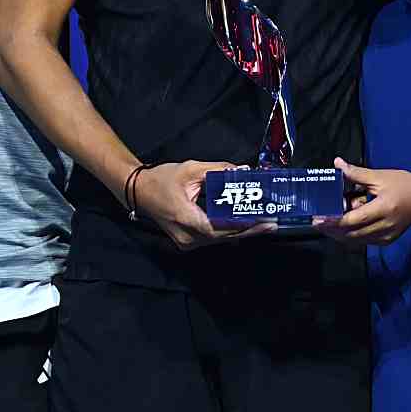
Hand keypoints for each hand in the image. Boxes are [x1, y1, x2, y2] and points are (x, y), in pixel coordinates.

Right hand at [132, 161, 272, 250]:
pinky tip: (245, 224)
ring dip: (241, 230)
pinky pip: (214, 238)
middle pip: (224, 236)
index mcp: (185, 218)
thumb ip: (218, 170)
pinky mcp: (189, 241)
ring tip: (263, 222)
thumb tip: (242, 171)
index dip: (243, 226)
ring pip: (220, 239)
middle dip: (249, 229)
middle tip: (271, 222)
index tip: (262, 221)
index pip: (220, 228)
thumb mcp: (190, 169)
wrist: (139, 191)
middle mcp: (187, 236)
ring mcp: (187, 242)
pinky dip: (229, 230)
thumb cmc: (160, 180)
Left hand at [318, 158, 410, 246]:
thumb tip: (337, 164)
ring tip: (326, 224)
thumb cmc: (404, 185)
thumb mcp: (380, 176)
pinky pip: (363, 241)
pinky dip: (350, 235)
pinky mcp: (386, 241)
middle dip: (332, 229)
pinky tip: (342, 226)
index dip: (334, 221)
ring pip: (356, 240)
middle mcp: (385, 226)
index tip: (318, 219)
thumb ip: (356, 173)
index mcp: (383, 209)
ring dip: (339, 234)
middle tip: (316, 222)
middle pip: (352, 234)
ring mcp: (386, 236)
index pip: (354, 220)